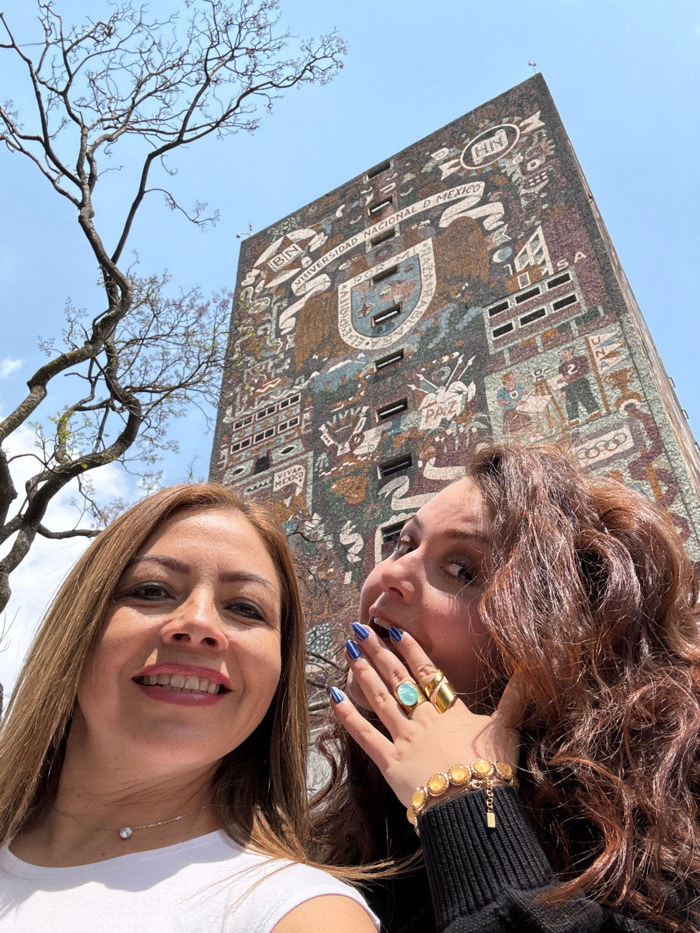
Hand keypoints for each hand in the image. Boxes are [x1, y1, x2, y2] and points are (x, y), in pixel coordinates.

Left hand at [332, 625, 521, 807]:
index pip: (425, 671)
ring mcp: (403, 739)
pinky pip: (364, 736)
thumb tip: (530, 672)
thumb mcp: (506, 730)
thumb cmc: (491, 769)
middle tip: (360, 628)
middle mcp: (422, 718)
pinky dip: (347, 716)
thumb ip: (515, 700)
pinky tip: (333, 697)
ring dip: (363, 673)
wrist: (470, 806)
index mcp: (448, 710)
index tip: (394, 629)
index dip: (409, 648)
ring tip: (348, 650)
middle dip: (378, 651)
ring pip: (379, 699)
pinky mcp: (389, 763)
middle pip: (397, 678)